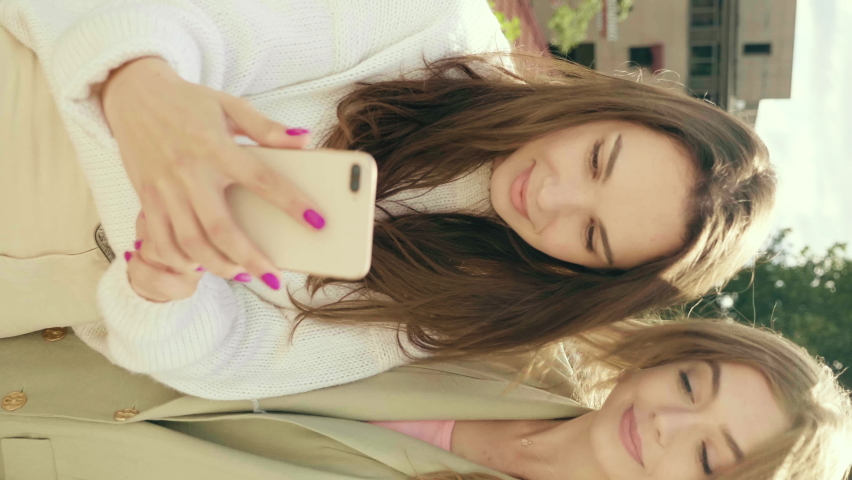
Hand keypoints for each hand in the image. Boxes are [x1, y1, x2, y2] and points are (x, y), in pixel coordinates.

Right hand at [102, 57, 325, 291]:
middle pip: (221, 228)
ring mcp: (165, 189)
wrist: (133, 94)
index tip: (317, 222)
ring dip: (218, 265)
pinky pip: (161, 240)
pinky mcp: (146, 199)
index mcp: (216, 147)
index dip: (291, 202)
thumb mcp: (230, 105)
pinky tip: (202, 265)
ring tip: (243, 274)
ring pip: (191, 242)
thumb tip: (303, 141)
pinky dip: (181, 259)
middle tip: (273, 277)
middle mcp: (189, 172)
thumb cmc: (189, 102)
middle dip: (250, 258)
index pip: (261, 179)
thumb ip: (267, 127)